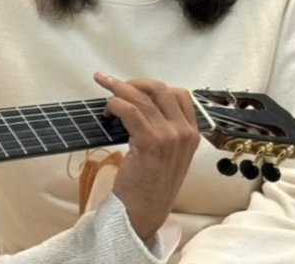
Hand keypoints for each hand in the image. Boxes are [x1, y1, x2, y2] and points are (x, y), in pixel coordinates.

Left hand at [94, 74, 199, 243]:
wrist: (145, 213)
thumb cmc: (151, 185)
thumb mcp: (169, 156)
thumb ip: (164, 131)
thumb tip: (139, 105)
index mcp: (192, 134)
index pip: (180, 95)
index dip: (154, 87)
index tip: (135, 88)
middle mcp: (184, 132)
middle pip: (160, 89)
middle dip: (135, 82)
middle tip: (114, 85)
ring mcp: (169, 136)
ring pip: (142, 97)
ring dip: (118, 88)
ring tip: (103, 87)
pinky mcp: (149, 142)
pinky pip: (129, 110)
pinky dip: (114, 104)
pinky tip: (107, 111)